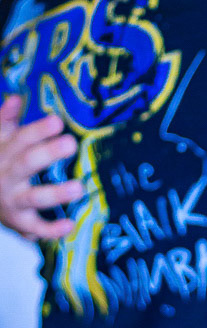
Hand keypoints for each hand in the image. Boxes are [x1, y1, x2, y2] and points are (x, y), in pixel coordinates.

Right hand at [0, 96, 83, 240]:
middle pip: (27, 164)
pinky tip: (70, 225)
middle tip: (71, 144)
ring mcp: (13, 201)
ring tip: (78, 187)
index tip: (57, 121)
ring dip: (55, 193)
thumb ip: (5, 119)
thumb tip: (16, 98)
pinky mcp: (20, 222)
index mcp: (3, 153)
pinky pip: (36, 227)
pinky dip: (52, 229)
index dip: (37, 131)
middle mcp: (6, 177)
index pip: (19, 139)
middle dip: (48, 154)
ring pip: (34, 197)